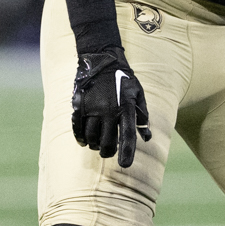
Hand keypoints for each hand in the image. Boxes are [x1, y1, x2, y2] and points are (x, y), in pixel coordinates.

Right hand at [71, 47, 150, 167]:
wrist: (101, 60)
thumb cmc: (124, 79)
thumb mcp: (138, 94)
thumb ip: (142, 116)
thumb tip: (146, 138)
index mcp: (125, 108)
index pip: (127, 136)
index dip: (127, 152)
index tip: (125, 165)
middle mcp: (108, 110)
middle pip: (106, 142)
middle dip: (108, 151)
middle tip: (108, 152)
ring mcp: (92, 109)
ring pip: (91, 138)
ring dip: (94, 145)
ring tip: (97, 144)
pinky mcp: (79, 106)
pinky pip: (78, 130)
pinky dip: (81, 138)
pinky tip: (84, 140)